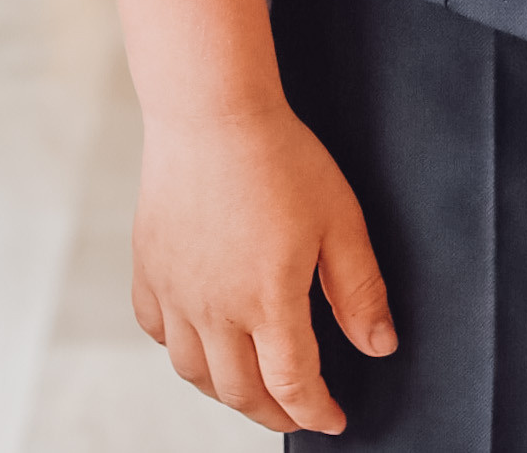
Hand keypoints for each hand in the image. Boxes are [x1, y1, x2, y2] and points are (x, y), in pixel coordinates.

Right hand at [130, 103, 395, 434]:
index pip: (293, 386)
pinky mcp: (148, 265)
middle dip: (274, 413)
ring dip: (225, 390)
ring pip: (193, 371)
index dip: (315, 412)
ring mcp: (175, 289)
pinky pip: (156, 329)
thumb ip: (359, 290)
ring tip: (250, 384)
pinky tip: (199, 337)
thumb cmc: (277, 156)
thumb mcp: (339, 219)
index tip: (332, 418)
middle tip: (294, 411)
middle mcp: (215, 307)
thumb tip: (378, 346)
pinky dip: (179, 347)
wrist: (210, 108)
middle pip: (241, 391)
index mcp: (267, 300)